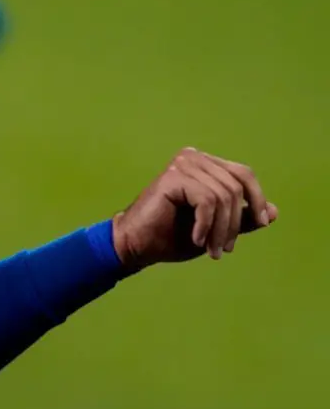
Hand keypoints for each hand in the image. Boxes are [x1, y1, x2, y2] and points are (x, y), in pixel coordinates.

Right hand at [111, 147, 278, 269]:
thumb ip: (241, 219)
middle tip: (225, 249)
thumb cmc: (170, 237)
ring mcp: (182, 165)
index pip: (243, 174)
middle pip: (236, 185)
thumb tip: (274, 212)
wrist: (134, 246)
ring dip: (221, 229)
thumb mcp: (215, 228)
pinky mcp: (173, 178)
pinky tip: (196, 240)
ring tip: (212, 250)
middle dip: (235, 221)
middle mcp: (193, 157)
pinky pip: (206, 201)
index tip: (261, 223)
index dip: (257, 198)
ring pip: (223, 196)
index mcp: (204, 164)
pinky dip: (206, 225)